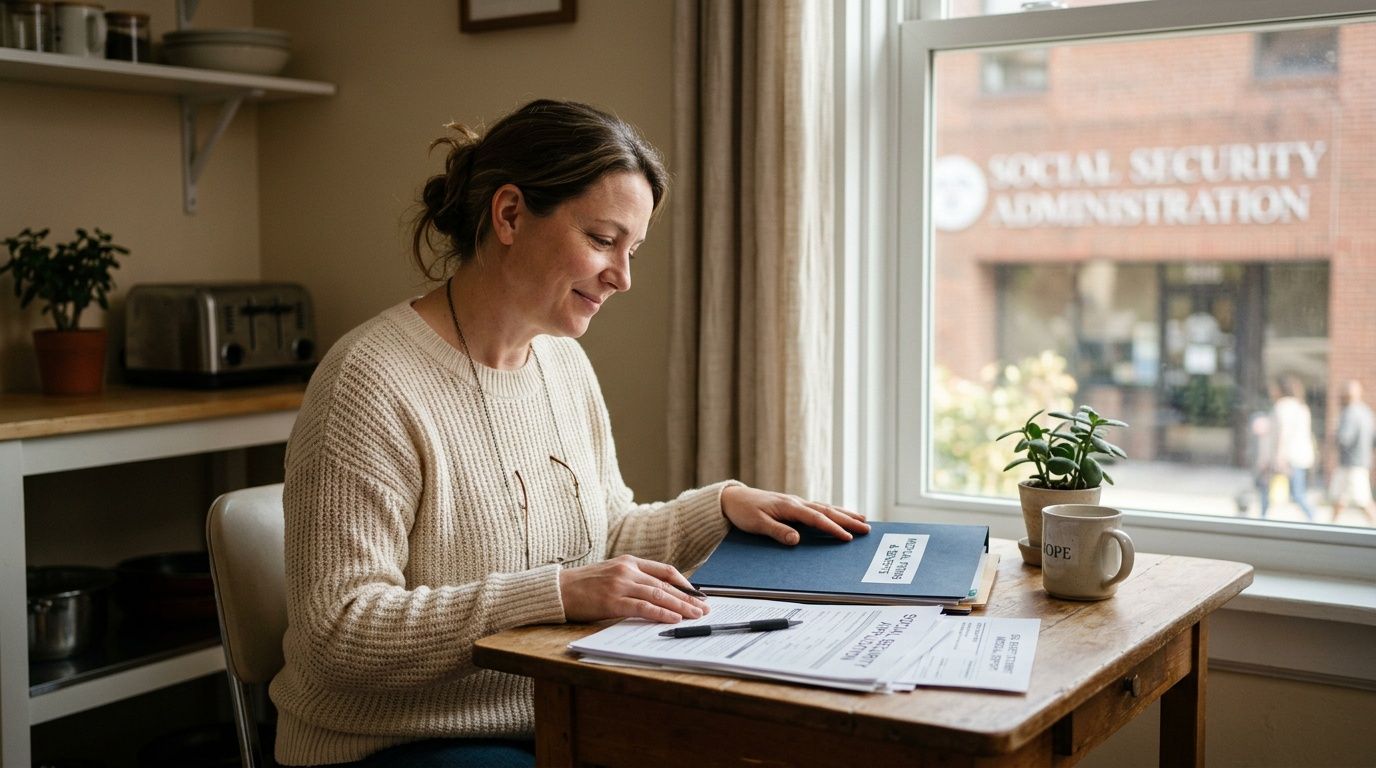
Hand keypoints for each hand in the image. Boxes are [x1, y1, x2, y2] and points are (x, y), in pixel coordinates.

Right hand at [559, 555, 709, 623]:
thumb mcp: (611, 573)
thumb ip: (633, 579)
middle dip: (688, 597)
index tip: (697, 594)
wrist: (557, 589)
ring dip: (681, 606)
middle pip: (666, 584)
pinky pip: (643, 608)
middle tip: (704, 608)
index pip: (665, 570)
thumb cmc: (583, 585)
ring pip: (659, 595)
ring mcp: (620, 585)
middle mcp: (627, 570)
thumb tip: (659, 594)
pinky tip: (674, 618)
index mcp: (629, 561)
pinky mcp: (612, 601)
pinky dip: (661, 613)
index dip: (684, 583)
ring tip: (695, 615)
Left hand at [720, 485, 869, 544]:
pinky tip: (839, 514)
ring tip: (862, 519)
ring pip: (825, 507)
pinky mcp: (793, 505)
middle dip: (847, 520)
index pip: (816, 518)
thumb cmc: (743, 512)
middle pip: (826, 511)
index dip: (833, 528)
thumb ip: (777, 531)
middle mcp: (796, 502)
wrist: (731, 499)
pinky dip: (832, 511)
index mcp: (789, 506)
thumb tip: (797, 539)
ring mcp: (796, 503)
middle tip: (867, 528)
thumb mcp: (757, 524)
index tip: (848, 537)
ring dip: (844, 513)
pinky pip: (818, 508)